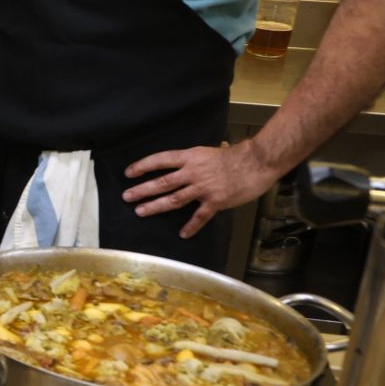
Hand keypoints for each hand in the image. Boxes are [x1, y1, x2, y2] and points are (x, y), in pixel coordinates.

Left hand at [122, 141, 274, 238]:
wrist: (258, 162)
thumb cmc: (237, 156)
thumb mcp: (211, 151)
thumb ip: (196, 159)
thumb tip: (188, 161)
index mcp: (191, 157)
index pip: (161, 160)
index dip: (143, 166)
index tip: (129, 173)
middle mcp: (193, 172)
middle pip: (162, 182)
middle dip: (142, 190)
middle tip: (127, 197)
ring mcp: (203, 187)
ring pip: (174, 198)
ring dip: (155, 206)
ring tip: (140, 211)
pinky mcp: (215, 201)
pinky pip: (200, 216)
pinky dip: (191, 226)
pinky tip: (183, 234)